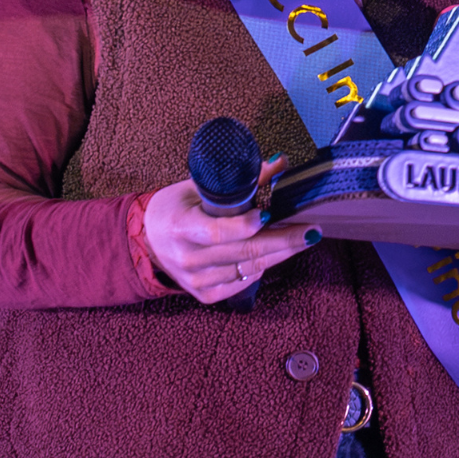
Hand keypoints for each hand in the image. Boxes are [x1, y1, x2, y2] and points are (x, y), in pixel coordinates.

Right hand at [143, 156, 319, 303]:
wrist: (146, 240)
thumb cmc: (176, 208)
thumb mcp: (199, 187)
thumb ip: (240, 180)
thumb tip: (279, 163)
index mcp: (181, 227)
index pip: (218, 232)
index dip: (246, 225)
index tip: (270, 215)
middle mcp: (187, 258)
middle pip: (244, 252)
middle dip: (284, 241)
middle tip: (312, 231)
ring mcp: (195, 280)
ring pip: (249, 268)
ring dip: (280, 253)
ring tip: (302, 237)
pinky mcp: (204, 294)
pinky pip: (242, 283)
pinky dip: (260, 267)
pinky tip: (272, 254)